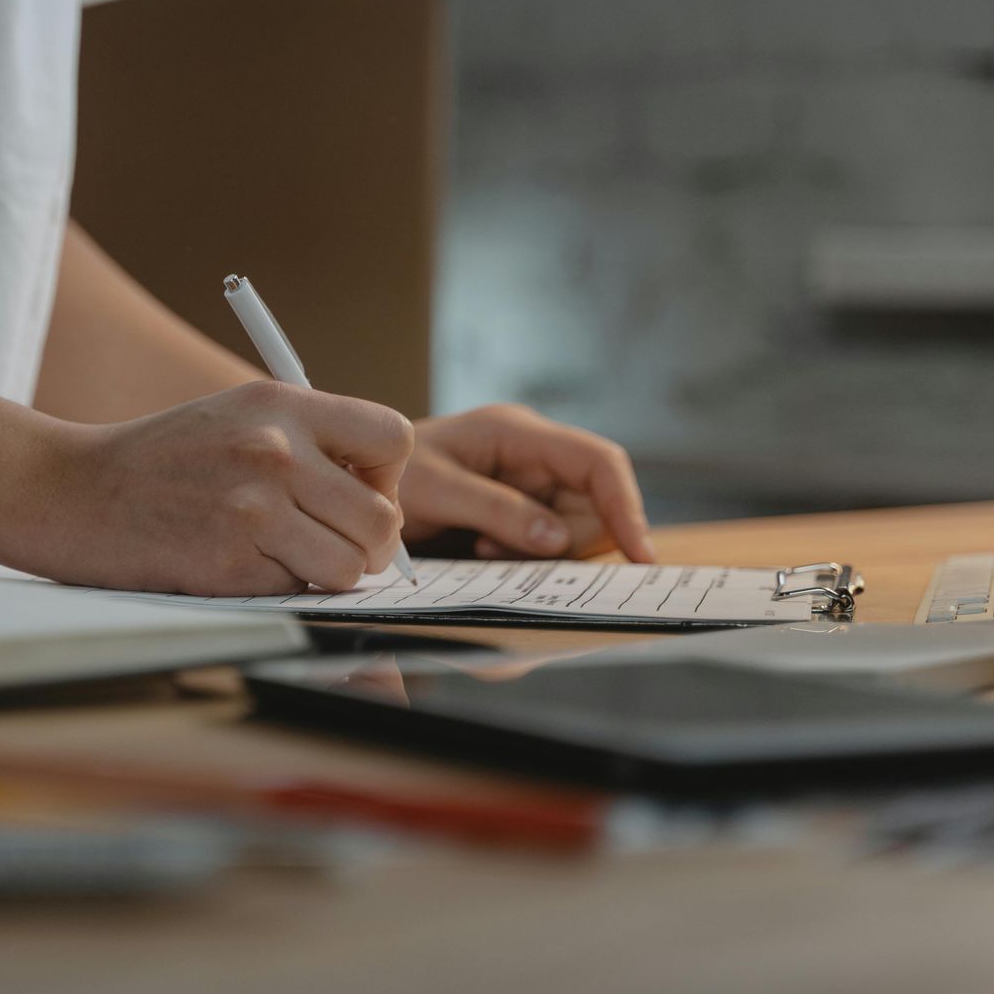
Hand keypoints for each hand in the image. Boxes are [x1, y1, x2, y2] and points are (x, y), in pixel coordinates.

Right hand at [14, 381, 413, 595]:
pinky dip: (280, 588)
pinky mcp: (229, 564)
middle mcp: (275, 450)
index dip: (389, 476)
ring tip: (291, 558)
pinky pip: (298, 590)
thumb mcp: (239, 415)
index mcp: (283, 404)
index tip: (359, 490)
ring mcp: (253, 509)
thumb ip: (309, 440)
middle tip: (336, 545)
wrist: (72, 490)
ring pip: (350, 565)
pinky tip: (241, 565)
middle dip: (369, 545)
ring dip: (329, 573)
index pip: (394, 438)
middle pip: (383, 518)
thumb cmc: (162, 460)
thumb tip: (384, 498)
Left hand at [399, 404, 653, 561]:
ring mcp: (527, 485)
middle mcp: (533, 456)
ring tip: (481, 550)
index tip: (640, 556)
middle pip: (593, 506)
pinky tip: (482, 553)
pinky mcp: (517, 515)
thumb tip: (556, 539)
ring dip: (537, 554)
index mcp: (518, 432)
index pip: (599, 462)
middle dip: (562, 542)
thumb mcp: (434, 490)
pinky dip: (523, 560)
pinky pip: (547, 545)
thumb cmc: (387, 476)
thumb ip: (496, 510)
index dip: (626, 507)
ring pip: (573, 532)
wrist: (352, 487)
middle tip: (494, 551)